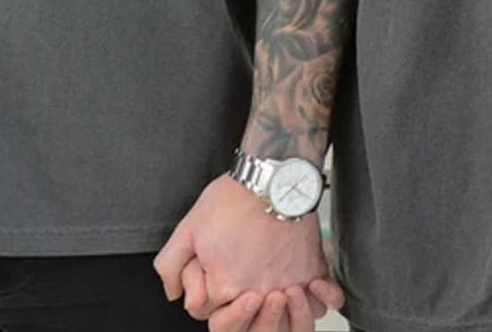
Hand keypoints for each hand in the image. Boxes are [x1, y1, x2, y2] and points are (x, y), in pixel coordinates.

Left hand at [153, 174, 343, 324]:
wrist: (273, 176)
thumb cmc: (235, 197)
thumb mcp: (188, 227)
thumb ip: (171, 265)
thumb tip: (174, 292)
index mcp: (224, 286)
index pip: (205, 312)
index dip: (201, 288)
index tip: (210, 266)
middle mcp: (256, 293)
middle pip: (240, 328)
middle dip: (231, 310)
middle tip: (234, 282)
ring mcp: (287, 286)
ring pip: (283, 324)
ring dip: (274, 314)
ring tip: (268, 291)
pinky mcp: (311, 272)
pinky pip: (320, 304)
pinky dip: (316, 301)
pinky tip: (304, 289)